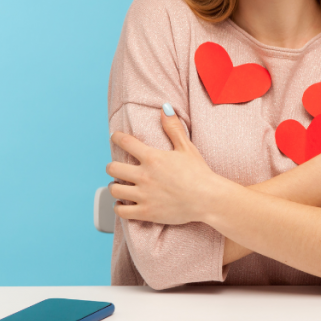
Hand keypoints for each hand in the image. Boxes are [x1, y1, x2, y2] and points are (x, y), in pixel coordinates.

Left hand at [107, 109, 225, 224]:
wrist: (208, 198)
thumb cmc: (199, 172)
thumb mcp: (186, 147)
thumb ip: (173, 128)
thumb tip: (165, 108)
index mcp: (152, 158)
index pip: (125, 142)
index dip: (117, 138)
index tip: (115, 137)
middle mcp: (144, 176)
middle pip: (112, 168)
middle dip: (112, 166)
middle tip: (116, 167)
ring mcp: (144, 195)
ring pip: (114, 189)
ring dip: (115, 186)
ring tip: (119, 185)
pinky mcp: (146, 212)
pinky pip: (121, 211)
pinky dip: (119, 207)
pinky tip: (122, 203)